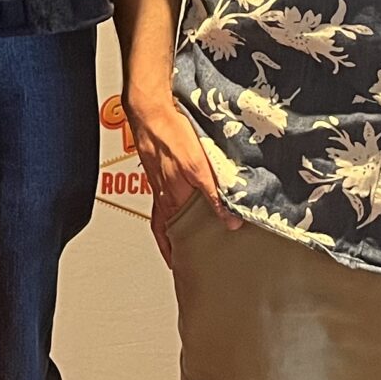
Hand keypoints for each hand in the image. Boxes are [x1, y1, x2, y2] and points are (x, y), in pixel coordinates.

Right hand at [122, 88, 237, 264]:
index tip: (185, 268)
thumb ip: (214, 196)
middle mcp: (162, 194)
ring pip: (165, 213)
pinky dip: (171, 203)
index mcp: (170, 199)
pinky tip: (181, 196)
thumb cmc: (170, 136)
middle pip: (167, 228)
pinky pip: (163, 194)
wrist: (150, 112)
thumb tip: (230, 221)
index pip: (172, 237)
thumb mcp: (198, 168)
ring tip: (184, 235)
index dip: (178, 253)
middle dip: (175, 245)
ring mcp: (158, 182)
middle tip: (185, 258)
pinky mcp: (158, 168)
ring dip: (173, 226)